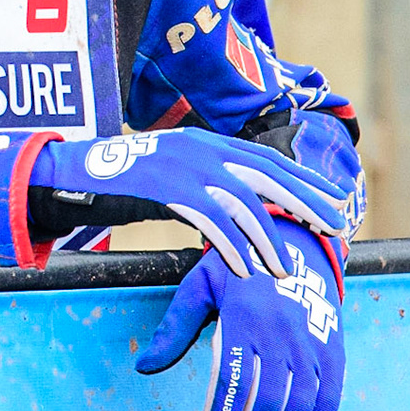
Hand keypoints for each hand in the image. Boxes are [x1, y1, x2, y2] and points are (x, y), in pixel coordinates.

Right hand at [33, 129, 351, 278]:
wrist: (74, 170)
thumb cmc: (122, 180)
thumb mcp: (172, 173)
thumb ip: (204, 184)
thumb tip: (239, 211)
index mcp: (206, 141)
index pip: (268, 160)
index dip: (304, 180)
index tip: (334, 199)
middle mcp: (202, 147)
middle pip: (267, 175)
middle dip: (305, 203)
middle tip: (335, 229)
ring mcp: (185, 164)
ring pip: (243, 201)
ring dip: (268, 238)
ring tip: (284, 269)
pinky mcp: (167, 185)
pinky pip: (210, 219)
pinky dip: (231, 246)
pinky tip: (244, 269)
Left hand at [135, 221, 344, 410]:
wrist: (294, 240)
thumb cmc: (238, 267)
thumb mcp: (199, 286)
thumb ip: (174, 328)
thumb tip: (143, 367)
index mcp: (244, 320)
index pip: (231, 386)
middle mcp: (281, 336)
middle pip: (266, 405)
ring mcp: (311, 345)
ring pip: (299, 408)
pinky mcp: (333, 352)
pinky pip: (329, 399)